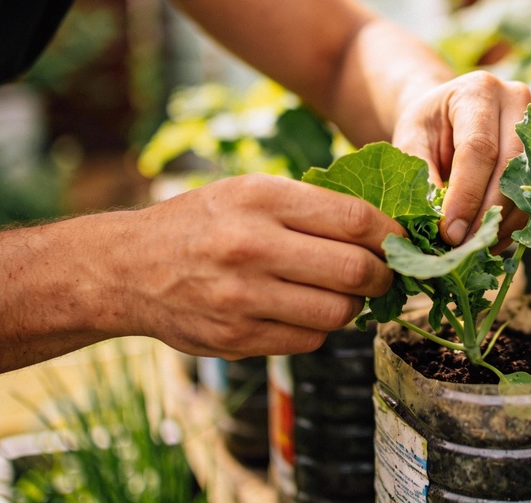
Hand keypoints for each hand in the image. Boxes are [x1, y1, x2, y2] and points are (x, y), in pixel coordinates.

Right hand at [110, 174, 396, 357]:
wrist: (128, 268)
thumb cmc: (202, 223)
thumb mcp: (249, 191)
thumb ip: (310, 206)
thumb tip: (384, 229)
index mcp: (261, 198)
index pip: (355, 218)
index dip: (392, 234)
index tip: (402, 241)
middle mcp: (252, 246)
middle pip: (356, 270)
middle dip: (384, 276)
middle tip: (385, 275)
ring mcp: (243, 297)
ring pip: (338, 312)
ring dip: (354, 307)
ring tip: (346, 294)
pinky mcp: (237, 337)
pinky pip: (308, 340)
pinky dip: (320, 328)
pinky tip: (307, 311)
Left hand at [392, 70, 530, 246]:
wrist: (448, 114)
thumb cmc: (426, 127)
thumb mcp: (410, 142)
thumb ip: (422, 179)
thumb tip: (434, 224)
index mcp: (478, 91)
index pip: (478, 148)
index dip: (467, 194)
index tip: (450, 232)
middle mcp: (517, 101)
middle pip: (512, 165)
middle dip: (488, 213)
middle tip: (464, 247)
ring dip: (505, 223)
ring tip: (477, 248)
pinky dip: (517, 222)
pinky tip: (493, 239)